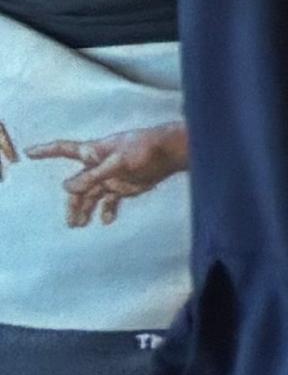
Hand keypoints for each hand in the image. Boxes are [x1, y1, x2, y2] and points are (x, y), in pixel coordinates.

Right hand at [41, 123, 187, 224]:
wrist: (171, 153)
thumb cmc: (145, 150)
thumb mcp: (118, 162)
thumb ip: (93, 176)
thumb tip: (66, 187)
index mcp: (94, 152)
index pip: (65, 150)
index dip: (47, 151)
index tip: (29, 152)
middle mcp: (99, 165)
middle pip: (78, 185)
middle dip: (73, 202)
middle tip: (72, 222)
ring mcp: (111, 176)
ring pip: (91, 196)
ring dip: (85, 210)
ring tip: (80, 225)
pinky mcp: (124, 186)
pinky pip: (109, 201)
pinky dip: (106, 211)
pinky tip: (106, 221)